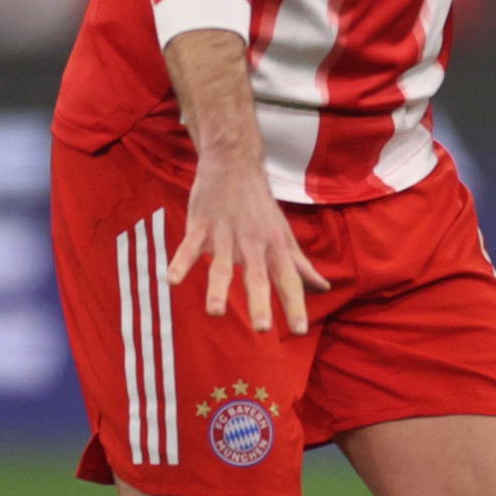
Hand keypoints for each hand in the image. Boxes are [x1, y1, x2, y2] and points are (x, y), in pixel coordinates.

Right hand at [168, 149, 329, 333]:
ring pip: (222, 265)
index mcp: (275, 249)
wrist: (235, 164)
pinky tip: (172, 280)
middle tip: (263, 329)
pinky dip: (181, 262)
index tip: (300, 331)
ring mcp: (226, 235)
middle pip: (258, 277)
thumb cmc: (261, 208)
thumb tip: (323, 288)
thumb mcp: (284, 235)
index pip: (289, 281)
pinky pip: (190, 247)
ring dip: (218, 289)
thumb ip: (301, 265)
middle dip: (259, 302)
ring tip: (215, 313)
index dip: (295, 306)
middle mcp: (253, 244)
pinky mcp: (201, 226)